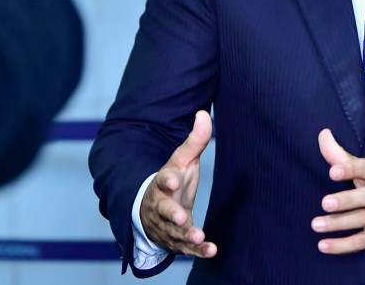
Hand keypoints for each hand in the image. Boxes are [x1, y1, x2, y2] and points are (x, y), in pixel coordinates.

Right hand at [139, 110, 217, 257]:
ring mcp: (167, 225)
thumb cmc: (172, 181)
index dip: (167, 179)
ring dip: (186, 235)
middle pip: (164, 210)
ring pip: (174, 232)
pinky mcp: (176, 241)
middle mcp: (162, 206)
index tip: (172, 180)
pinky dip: (198, 250)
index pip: (162, 180)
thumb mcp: (182, 160)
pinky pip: (186, 248)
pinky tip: (212, 250)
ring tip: (198, 236)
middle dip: (172, 213)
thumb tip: (204, 113)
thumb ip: (195, 140)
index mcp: (163, 183)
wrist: (152, 211)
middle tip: (181, 216)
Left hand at [312, 128, 364, 253]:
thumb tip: (322, 134)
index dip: (351, 169)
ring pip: (363, 221)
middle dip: (347, 200)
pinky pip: (362, 242)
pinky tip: (323, 245)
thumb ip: (344, 156)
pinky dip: (343, 246)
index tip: (333, 171)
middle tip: (326, 202)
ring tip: (316, 224)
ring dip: (339, 224)